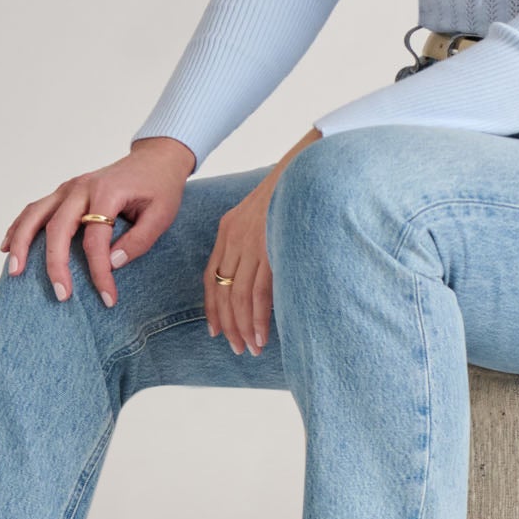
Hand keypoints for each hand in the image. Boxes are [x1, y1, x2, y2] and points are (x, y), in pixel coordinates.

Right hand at [0, 137, 194, 307]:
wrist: (155, 159)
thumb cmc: (160, 188)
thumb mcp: (162, 215)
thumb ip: (139, 240)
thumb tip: (111, 263)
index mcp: (108, 191)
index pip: (96, 238)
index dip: (99, 271)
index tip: (108, 297)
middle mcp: (82, 187)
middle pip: (59, 227)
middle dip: (56, 264)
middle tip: (62, 295)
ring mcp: (69, 188)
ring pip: (36, 214)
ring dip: (21, 243)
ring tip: (15, 272)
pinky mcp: (63, 192)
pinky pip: (34, 209)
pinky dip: (18, 227)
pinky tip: (7, 248)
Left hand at [205, 125, 321, 355]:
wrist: (308, 170)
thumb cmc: (293, 194)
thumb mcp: (263, 214)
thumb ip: (256, 241)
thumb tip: (263, 272)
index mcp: (228, 229)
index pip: (210, 276)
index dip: (212, 307)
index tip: (215, 330)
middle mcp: (234, 238)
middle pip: (221, 291)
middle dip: (228, 324)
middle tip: (236, 347)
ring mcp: (251, 244)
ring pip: (238, 297)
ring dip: (244, 327)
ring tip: (250, 348)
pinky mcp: (269, 249)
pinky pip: (258, 292)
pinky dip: (258, 318)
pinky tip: (261, 335)